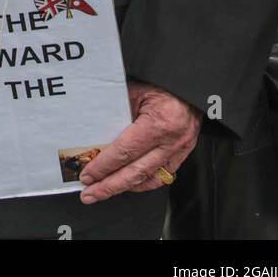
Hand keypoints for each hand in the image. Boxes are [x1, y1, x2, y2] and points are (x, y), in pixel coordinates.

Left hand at [77, 79, 201, 202]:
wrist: (189, 84)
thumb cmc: (162, 82)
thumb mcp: (135, 90)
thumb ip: (117, 111)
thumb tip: (94, 132)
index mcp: (159, 123)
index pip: (125, 152)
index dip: (104, 166)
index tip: (88, 174)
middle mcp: (171, 141)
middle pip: (135, 173)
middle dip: (109, 186)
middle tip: (89, 194)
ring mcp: (179, 150)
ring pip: (149, 179)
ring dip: (124, 188)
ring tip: (104, 191)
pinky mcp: (182, 153)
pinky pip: (162, 176)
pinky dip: (143, 182)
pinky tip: (128, 184)